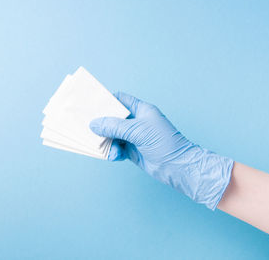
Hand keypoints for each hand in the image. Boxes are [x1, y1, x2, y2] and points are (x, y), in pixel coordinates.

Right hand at [90, 92, 233, 209]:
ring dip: (108, 142)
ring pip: (112, 135)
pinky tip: (116, 156)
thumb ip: (114, 126)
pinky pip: (116, 148)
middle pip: (113, 119)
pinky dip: (113, 152)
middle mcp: (136, 121)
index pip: (120, 100)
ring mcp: (134, 136)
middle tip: (90, 130)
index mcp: (140, 110)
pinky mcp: (132, 150)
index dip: (106, 101)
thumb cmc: (163, 143)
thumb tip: (94, 124)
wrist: (178, 167)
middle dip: (102, 125)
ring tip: (110, 149)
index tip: (91, 106)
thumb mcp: (137, 130)